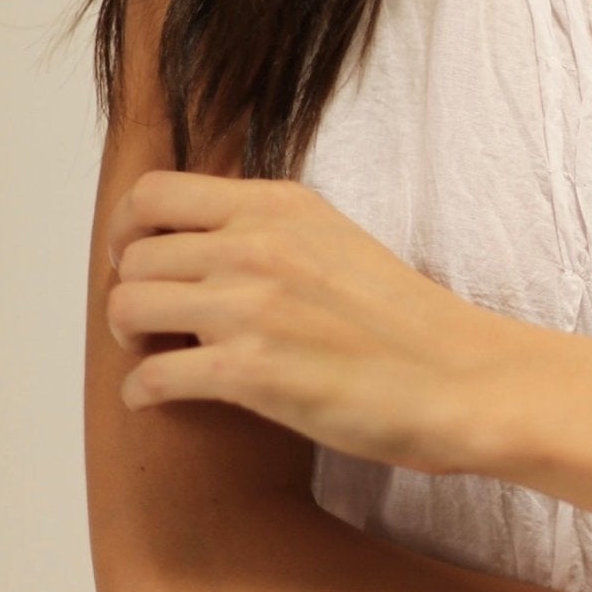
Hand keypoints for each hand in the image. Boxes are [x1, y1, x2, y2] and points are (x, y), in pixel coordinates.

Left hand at [105, 169, 519, 471]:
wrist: (462, 379)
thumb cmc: (409, 325)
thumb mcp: (337, 242)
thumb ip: (273, 231)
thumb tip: (206, 245)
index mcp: (280, 206)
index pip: (155, 193)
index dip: (129, 229)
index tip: (136, 257)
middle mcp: (257, 245)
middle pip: (136, 255)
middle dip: (131, 291)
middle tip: (149, 322)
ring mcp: (250, 306)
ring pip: (129, 308)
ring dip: (128, 338)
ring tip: (151, 355)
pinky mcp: (249, 372)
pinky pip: (151, 376)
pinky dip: (142, 391)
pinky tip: (159, 399)